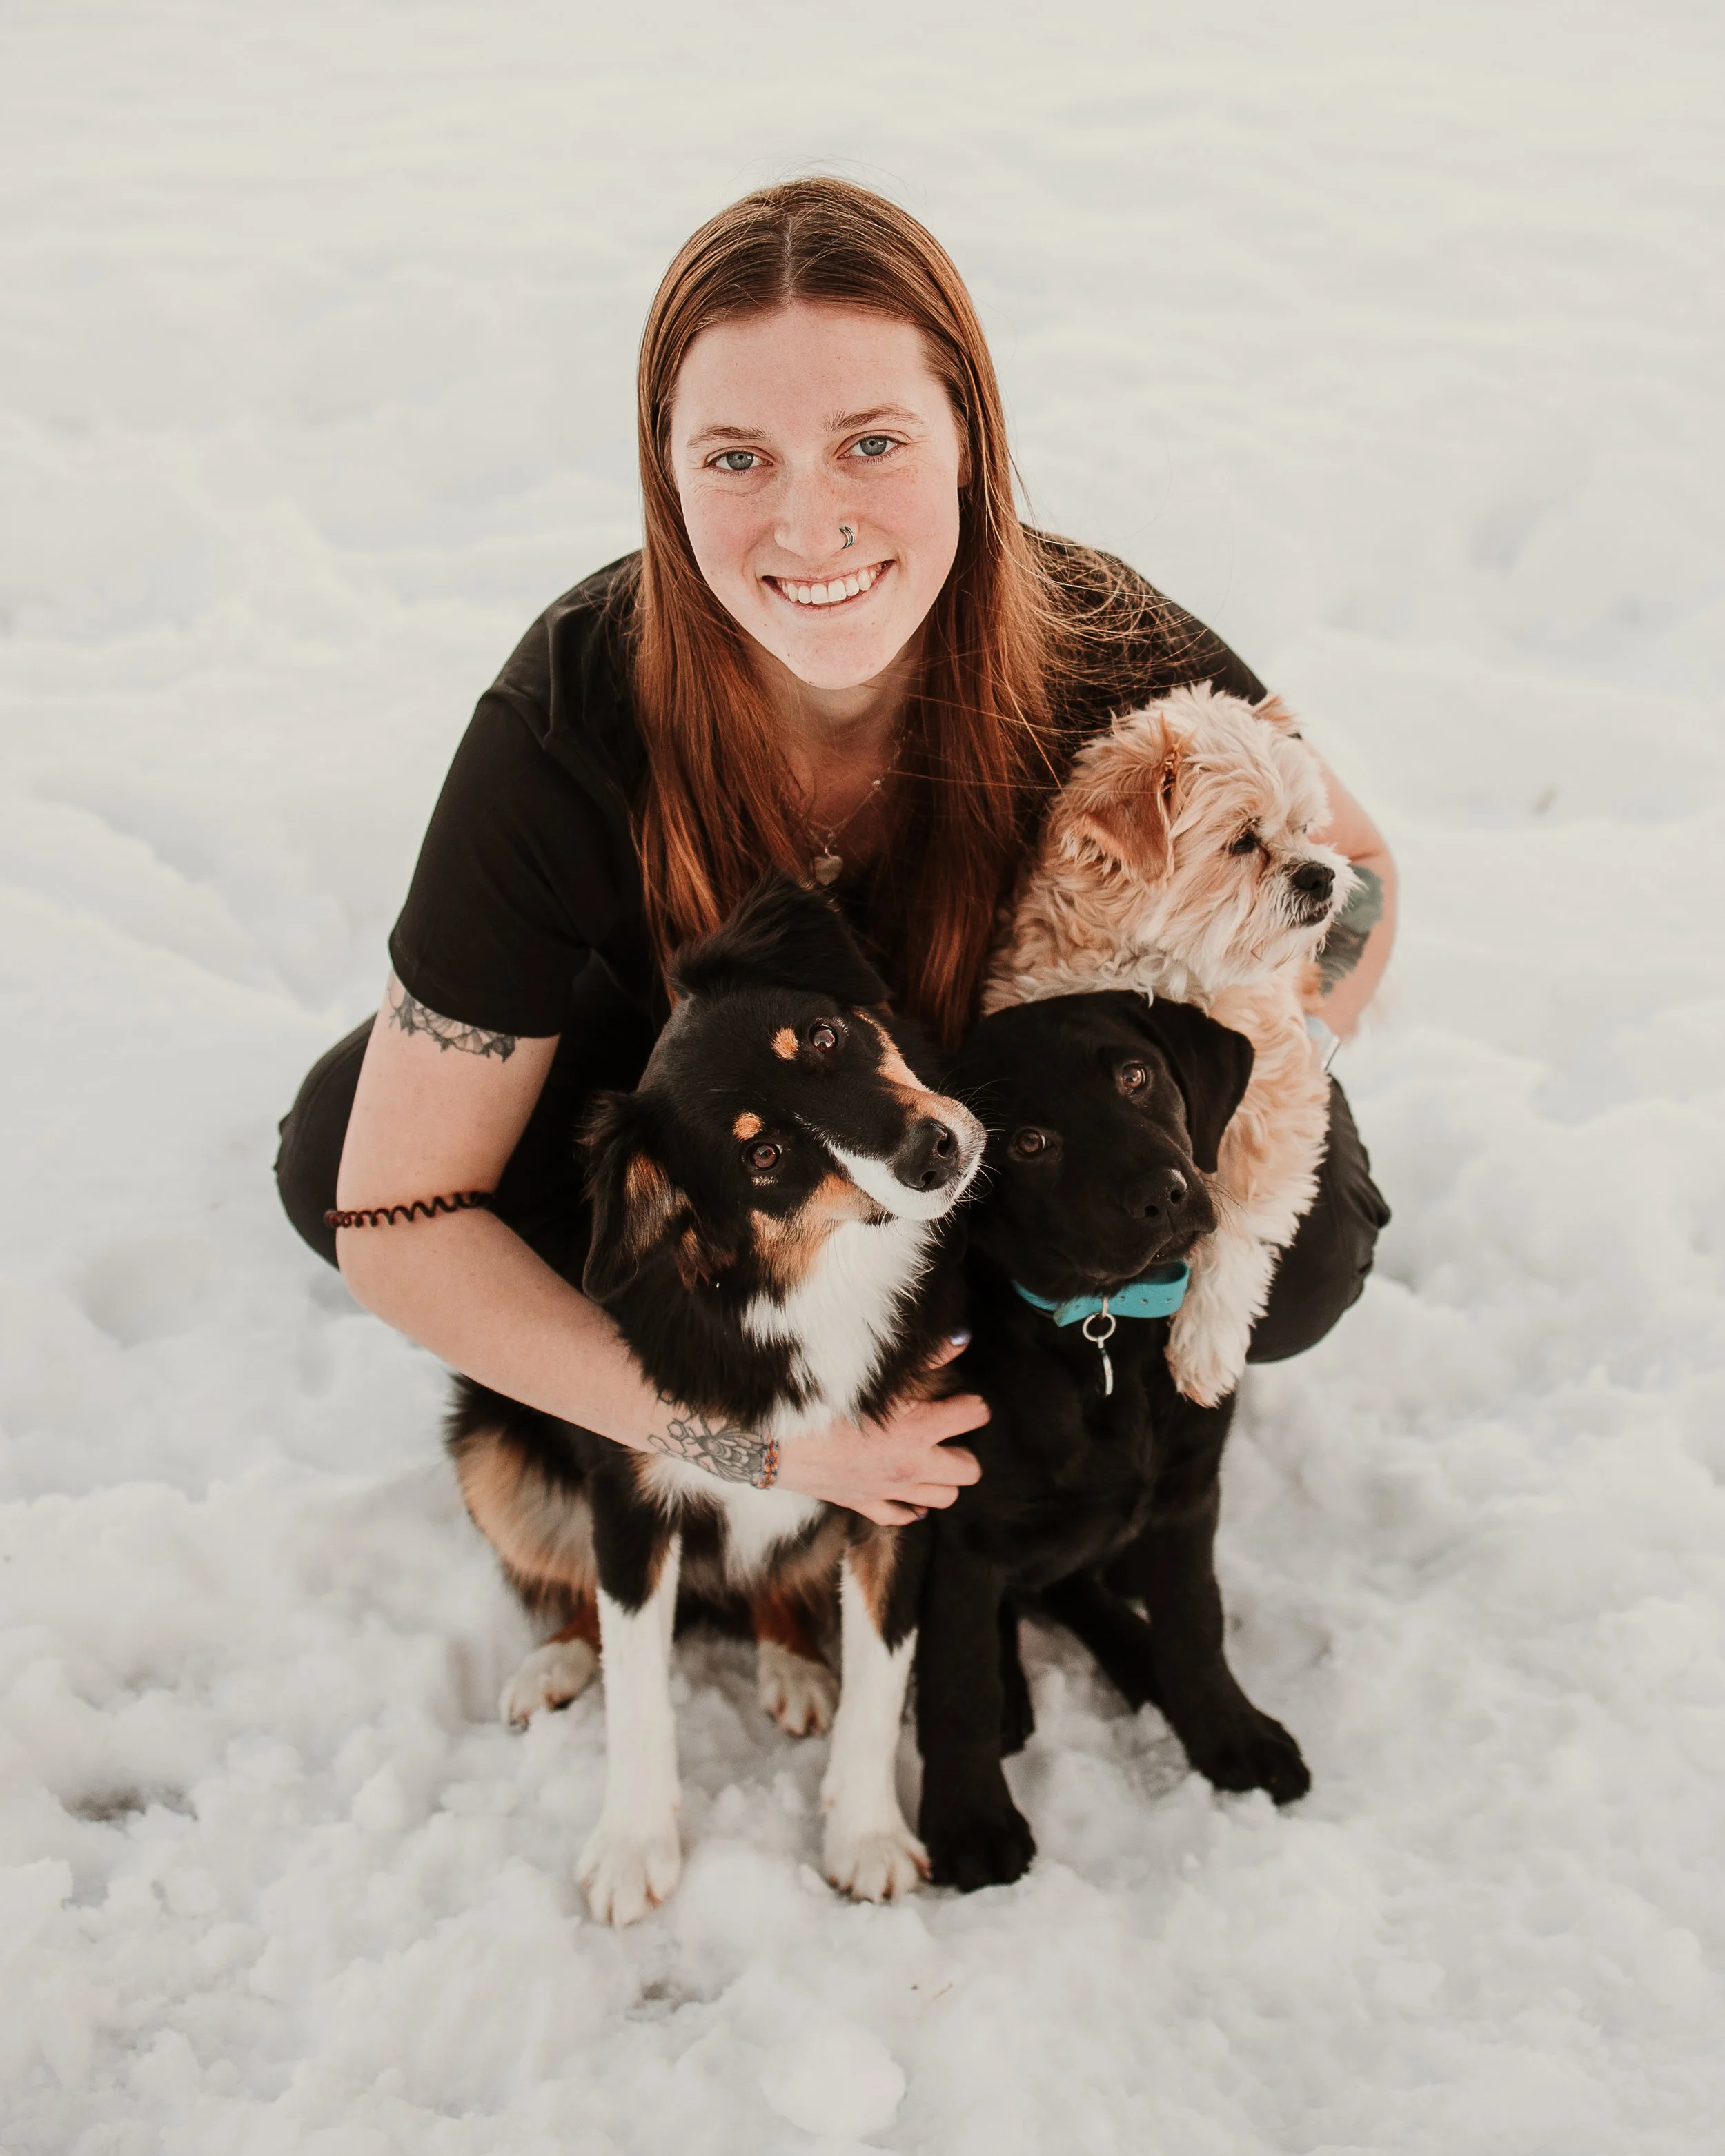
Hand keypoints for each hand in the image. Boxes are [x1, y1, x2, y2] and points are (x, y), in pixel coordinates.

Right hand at [777, 1336, 985, 1525]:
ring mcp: (890, 1490)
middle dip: (964, 1449)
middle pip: (969, 1470)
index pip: (975, 1416)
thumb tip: (963, 1338)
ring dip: (942, 1478)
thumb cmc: (823, 1403)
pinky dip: (910, 1505)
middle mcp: (913, 1466)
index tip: (957, 1397)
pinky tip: (905, 1489)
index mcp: (920, 1430)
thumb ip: (927, 1356)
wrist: (773, 1442)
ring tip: (930, 1458)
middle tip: (946, 1432)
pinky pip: (902, 1516)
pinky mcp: (865, 1505)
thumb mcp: (879, 1377)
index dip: (971, 1403)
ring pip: (944, 1498)